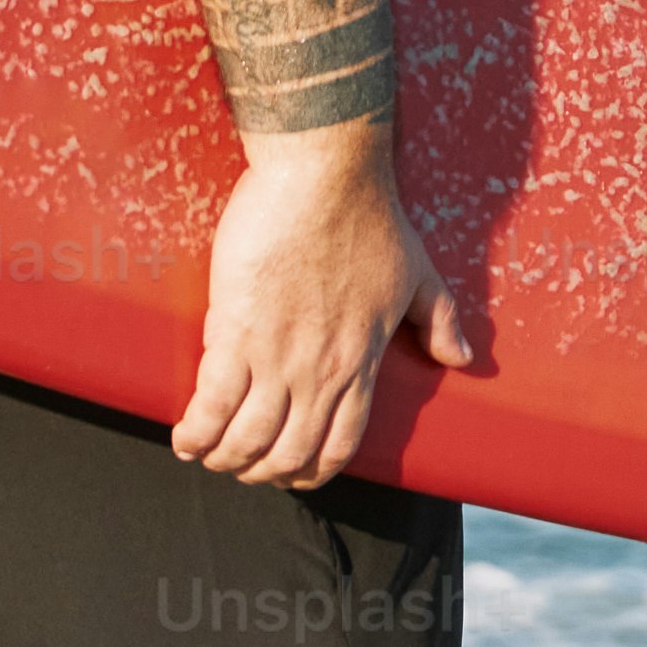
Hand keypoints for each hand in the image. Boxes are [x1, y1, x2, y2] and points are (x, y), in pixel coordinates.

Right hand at [171, 121, 471, 487]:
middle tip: (239, 466)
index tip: (288, 474)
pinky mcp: (237, 330)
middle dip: (260, 472)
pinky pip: (212, 402)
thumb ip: (440, 320)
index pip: (338, 446)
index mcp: (361, 363)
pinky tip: (183, 439)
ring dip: (224, 457)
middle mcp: (321, 372)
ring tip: (206, 454)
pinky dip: (195, 431)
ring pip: (248, 437)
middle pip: (288, 453)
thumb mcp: (419, 273)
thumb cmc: (370, 215)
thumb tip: (463, 356)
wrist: (325, 172)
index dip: (310, 472)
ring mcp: (278, 355)